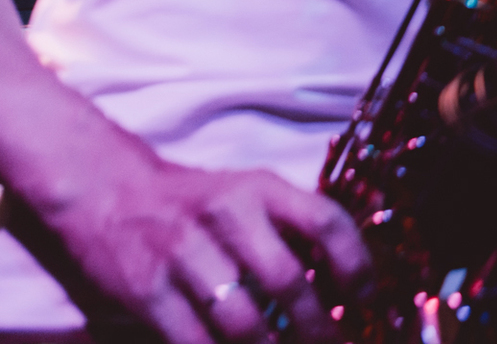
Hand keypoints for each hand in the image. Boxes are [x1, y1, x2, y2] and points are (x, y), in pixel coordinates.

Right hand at [35, 142, 370, 343]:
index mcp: (262, 189)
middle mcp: (227, 215)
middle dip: (317, 325)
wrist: (109, 191)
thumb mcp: (250, 194)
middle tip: (333, 342)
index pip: (325, 222)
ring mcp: (184, 253)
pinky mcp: (147, 289)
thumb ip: (292, 228)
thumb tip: (343, 283)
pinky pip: (194, 340)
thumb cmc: (197, 202)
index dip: (355, 264)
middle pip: (286, 281)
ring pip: (243, 320)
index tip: (366, 299)